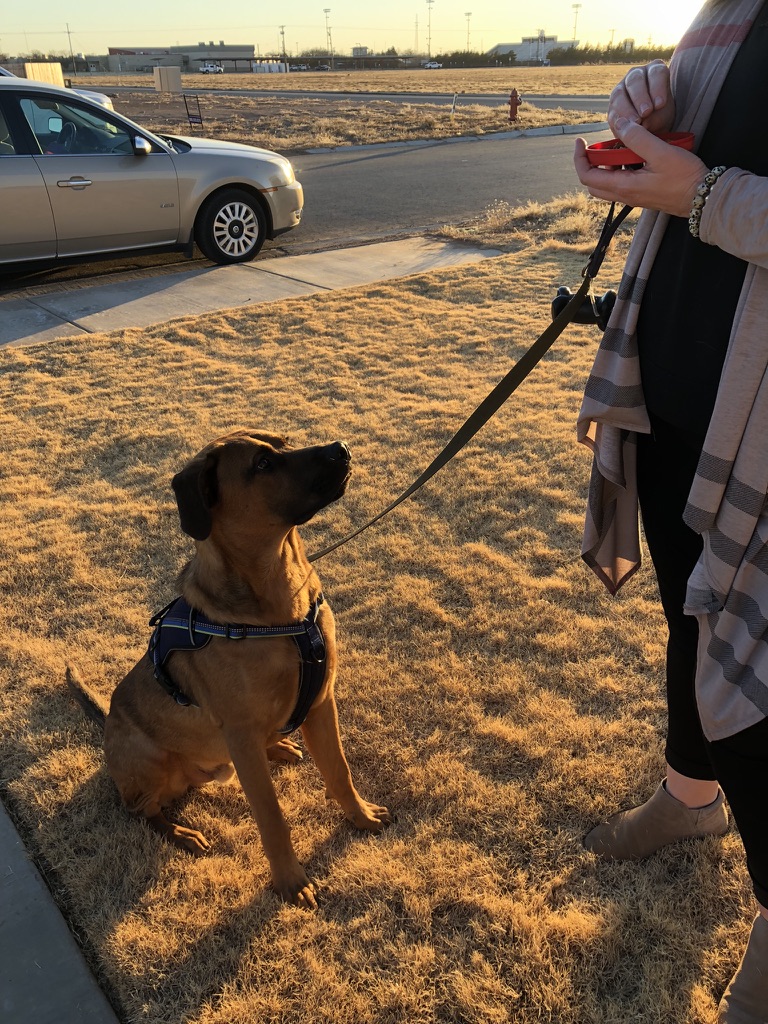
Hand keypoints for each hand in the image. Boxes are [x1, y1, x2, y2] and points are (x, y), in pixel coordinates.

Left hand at [574, 119, 707, 217]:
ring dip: (607, 165)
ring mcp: (633, 196)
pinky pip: (622, 182)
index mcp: (624, 186)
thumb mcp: (661, 152)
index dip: (579, 158)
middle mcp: (624, 195)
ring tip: (620, 146)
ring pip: (607, 183)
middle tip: (597, 145)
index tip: (580, 141)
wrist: (702, 198)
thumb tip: (619, 124)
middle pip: (593, 182)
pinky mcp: (642, 194)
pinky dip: (620, 168)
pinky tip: (636, 154)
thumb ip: (637, 138)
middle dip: (590, 163)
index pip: (587, 176)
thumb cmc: (684, 176)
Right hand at [608, 60, 674, 135]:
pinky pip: (611, 109)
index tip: (659, 105)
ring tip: (635, 122)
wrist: (649, 126)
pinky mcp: (612, 104)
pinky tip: (625, 127)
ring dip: (626, 109)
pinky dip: (618, 119)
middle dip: (640, 97)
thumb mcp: (663, 115)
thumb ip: (656, 116)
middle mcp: (637, 75)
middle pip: (635, 80)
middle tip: (646, 112)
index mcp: (655, 71)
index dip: (657, 87)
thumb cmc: (660, 116)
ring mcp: (621, 87)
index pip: (656, 73)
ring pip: (619, 94)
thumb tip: (643, 122)